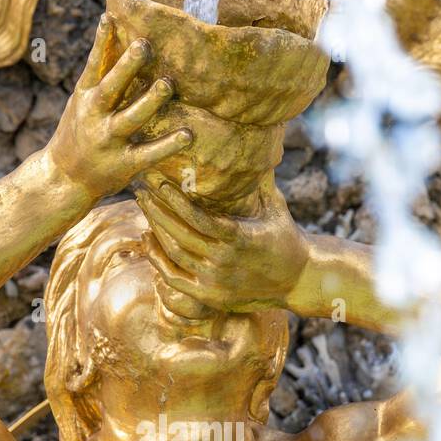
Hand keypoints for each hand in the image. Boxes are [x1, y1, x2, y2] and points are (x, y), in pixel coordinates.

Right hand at [48, 15, 191, 201]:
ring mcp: (109, 140)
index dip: (100, 41)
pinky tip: (187, 134)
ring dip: (149, 101)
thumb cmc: (79, 131)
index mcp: (84, 96)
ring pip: (131, 118)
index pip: (93, 64)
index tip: (110, 17)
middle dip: (127, 66)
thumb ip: (100, 73)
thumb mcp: (81, 101)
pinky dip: (168, 144)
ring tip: (167, 84)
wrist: (63, 179)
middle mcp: (94, 116)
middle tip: (144, 44)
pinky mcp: (124, 164)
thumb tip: (114, 30)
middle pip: (111, 87)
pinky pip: (149, 153)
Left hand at [135, 175, 309, 312]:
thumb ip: (262, 179)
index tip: (159, 184)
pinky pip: (175, 280)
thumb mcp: (276, 207)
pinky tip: (148, 243)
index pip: (199, 219)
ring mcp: (215, 281)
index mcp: (239, 238)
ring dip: (154, 232)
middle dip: (157, 212)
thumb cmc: (286, 238)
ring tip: (144, 210)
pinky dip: (159, 262)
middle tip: (141, 191)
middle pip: (179, 235)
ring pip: (174, 255)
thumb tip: (263, 143)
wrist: (298, 281)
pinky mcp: (210, 296)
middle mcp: (223, 261)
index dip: (176, 202)